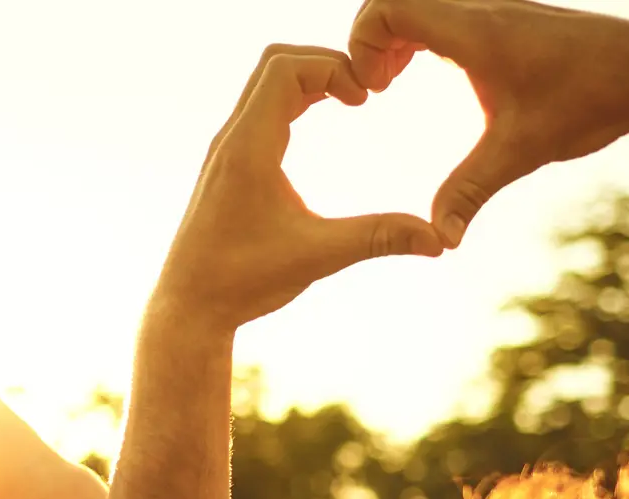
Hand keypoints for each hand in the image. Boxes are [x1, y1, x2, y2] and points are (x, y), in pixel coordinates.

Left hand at [160, 45, 441, 331]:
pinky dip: (292, 100)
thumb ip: (378, 238)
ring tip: (351, 100)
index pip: (286, 68)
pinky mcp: (226, 165)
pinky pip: (259, 109)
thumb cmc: (243, 281)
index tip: (366, 101)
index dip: (333, 68)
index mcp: (249, 149)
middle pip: (275, 63)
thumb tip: (439, 240)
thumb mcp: (318, 256)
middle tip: (363, 93)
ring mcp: (225, 151)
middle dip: (325, 64)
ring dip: (308, 80)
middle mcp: (231, 141)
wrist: (189, 307)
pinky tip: (319, 119)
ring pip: (264, 85)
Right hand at [349, 0, 628, 246]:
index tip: (372, 91)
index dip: (360, 45)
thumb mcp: (524, 150)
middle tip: (374, 89)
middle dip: (367, 43)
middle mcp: (481, 7)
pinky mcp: (505, 16)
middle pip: (392, 1)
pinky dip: (417, 35)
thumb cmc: (593, 100)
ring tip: (390, 83)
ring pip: (416, 4)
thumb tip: (438, 240)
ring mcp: (494, 7)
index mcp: (475, 30)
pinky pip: (440, 10)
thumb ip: (470, 191)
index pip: (387, 8)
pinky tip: (424, 72)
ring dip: (391, 38)